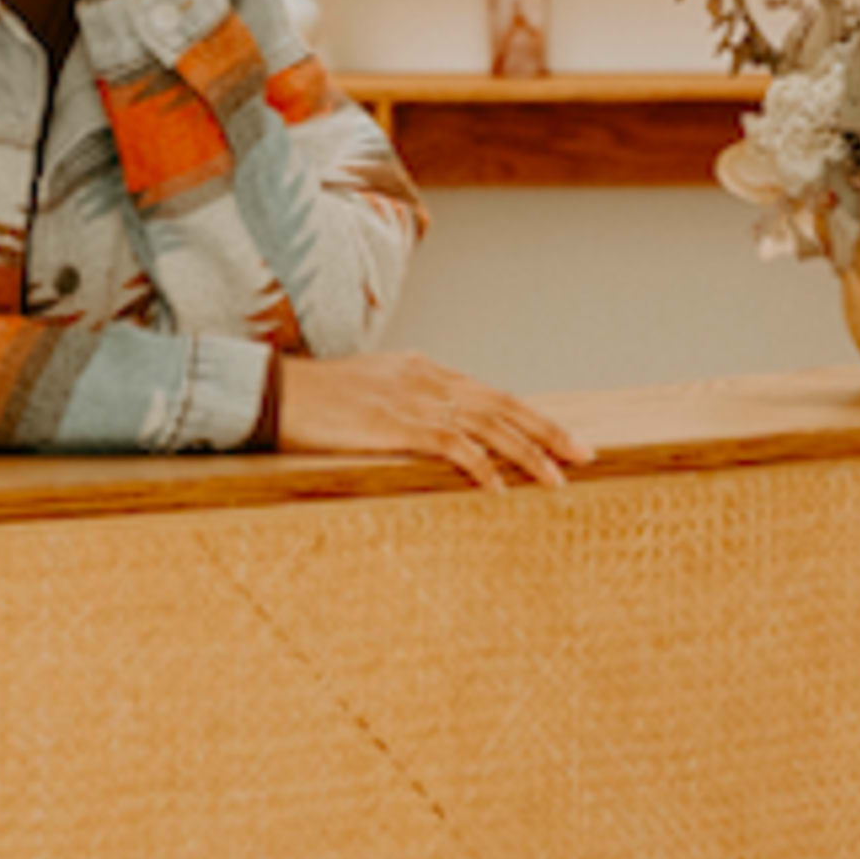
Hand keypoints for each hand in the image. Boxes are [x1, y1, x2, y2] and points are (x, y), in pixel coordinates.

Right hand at [275, 351, 592, 492]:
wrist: (273, 392)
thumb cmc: (315, 399)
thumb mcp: (370, 393)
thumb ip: (404, 403)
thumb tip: (429, 429)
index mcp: (424, 371)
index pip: (491, 394)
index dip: (530, 416)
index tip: (562, 438)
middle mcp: (427, 380)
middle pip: (503, 405)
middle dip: (548, 430)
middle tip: (586, 454)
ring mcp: (413, 400)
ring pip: (488, 425)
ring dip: (528, 452)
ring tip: (560, 477)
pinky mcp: (394, 424)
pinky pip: (450, 446)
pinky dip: (481, 466)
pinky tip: (501, 487)